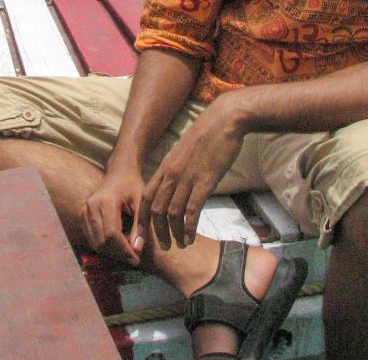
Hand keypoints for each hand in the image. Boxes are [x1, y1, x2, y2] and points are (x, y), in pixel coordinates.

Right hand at [80, 166, 145, 266]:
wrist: (119, 172)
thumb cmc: (132, 185)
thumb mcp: (141, 202)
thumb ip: (141, 226)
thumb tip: (137, 250)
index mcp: (106, 202)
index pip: (111, 234)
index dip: (124, 250)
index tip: (137, 259)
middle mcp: (90, 207)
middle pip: (101, 241)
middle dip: (118, 254)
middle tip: (134, 259)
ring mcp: (84, 211)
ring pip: (95, 242)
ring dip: (111, 253)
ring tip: (127, 254)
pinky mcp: (82, 215)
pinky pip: (91, 238)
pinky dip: (103, 246)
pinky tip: (117, 246)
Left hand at [138, 100, 244, 249]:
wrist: (224, 120)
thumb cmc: (208, 134)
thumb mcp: (185, 151)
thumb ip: (178, 168)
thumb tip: (176, 184)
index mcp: (165, 166)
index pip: (146, 196)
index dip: (142, 218)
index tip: (144, 233)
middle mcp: (171, 173)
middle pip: (155, 209)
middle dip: (157, 231)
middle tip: (164, 246)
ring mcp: (187, 178)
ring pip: (172, 213)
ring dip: (174, 233)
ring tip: (179, 245)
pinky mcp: (204, 181)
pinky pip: (191, 210)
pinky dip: (189, 228)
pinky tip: (190, 237)